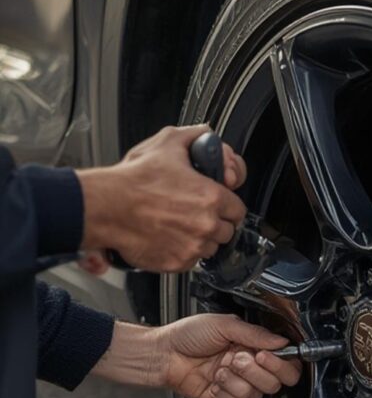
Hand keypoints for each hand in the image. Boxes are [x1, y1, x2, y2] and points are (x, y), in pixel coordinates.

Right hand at [77, 125, 246, 272]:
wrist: (107, 207)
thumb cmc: (134, 179)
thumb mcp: (168, 143)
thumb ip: (195, 135)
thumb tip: (207, 134)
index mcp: (212, 197)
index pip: (238, 210)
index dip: (228, 206)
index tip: (218, 204)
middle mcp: (206, 225)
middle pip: (227, 231)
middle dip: (215, 223)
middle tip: (195, 213)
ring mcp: (193, 247)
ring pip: (211, 248)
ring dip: (201, 239)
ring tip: (179, 224)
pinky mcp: (178, 263)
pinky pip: (191, 261)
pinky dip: (183, 252)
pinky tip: (168, 236)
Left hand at [158, 314, 301, 397]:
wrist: (164, 354)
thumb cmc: (188, 335)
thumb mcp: (224, 325)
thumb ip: (255, 334)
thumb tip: (281, 340)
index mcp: (254, 347)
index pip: (286, 364)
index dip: (281, 364)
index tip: (263, 355)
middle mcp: (250, 367)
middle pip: (275, 383)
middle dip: (255, 372)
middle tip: (236, 359)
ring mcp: (238, 385)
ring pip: (255, 395)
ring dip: (235, 381)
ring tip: (218, 369)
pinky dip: (224, 394)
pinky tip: (213, 383)